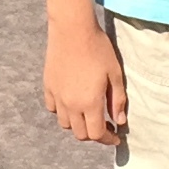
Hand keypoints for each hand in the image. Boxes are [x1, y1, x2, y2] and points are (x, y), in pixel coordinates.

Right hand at [45, 15, 130, 145]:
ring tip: (88, 114)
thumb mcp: (114, 75)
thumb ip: (118, 100)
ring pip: (65, 124)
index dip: (108, 139)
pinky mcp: (48, 86)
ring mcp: (57, 96)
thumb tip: (120, 121)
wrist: (73, 29)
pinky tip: (72, 102)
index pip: (97, 134)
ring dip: (78, 124)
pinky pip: (53, 108)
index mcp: (90, 103)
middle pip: (80, 134)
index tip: (116, 136)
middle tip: (104, 126)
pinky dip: (63, 111)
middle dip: (94, 134)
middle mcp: (71, 104)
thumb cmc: (98, 49)